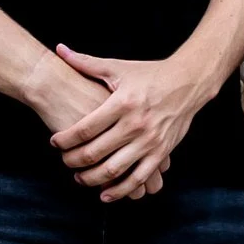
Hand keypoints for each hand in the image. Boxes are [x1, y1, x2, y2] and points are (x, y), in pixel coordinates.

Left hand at [47, 47, 201, 202]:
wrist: (188, 82)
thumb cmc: (149, 75)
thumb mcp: (118, 68)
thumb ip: (87, 63)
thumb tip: (60, 49)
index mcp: (122, 103)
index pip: (85, 128)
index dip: (66, 139)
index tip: (55, 142)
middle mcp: (135, 124)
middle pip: (95, 152)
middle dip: (73, 161)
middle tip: (64, 161)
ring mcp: (149, 141)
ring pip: (114, 170)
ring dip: (92, 179)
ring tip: (80, 178)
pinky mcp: (161, 153)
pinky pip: (138, 178)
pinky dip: (121, 190)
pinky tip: (106, 194)